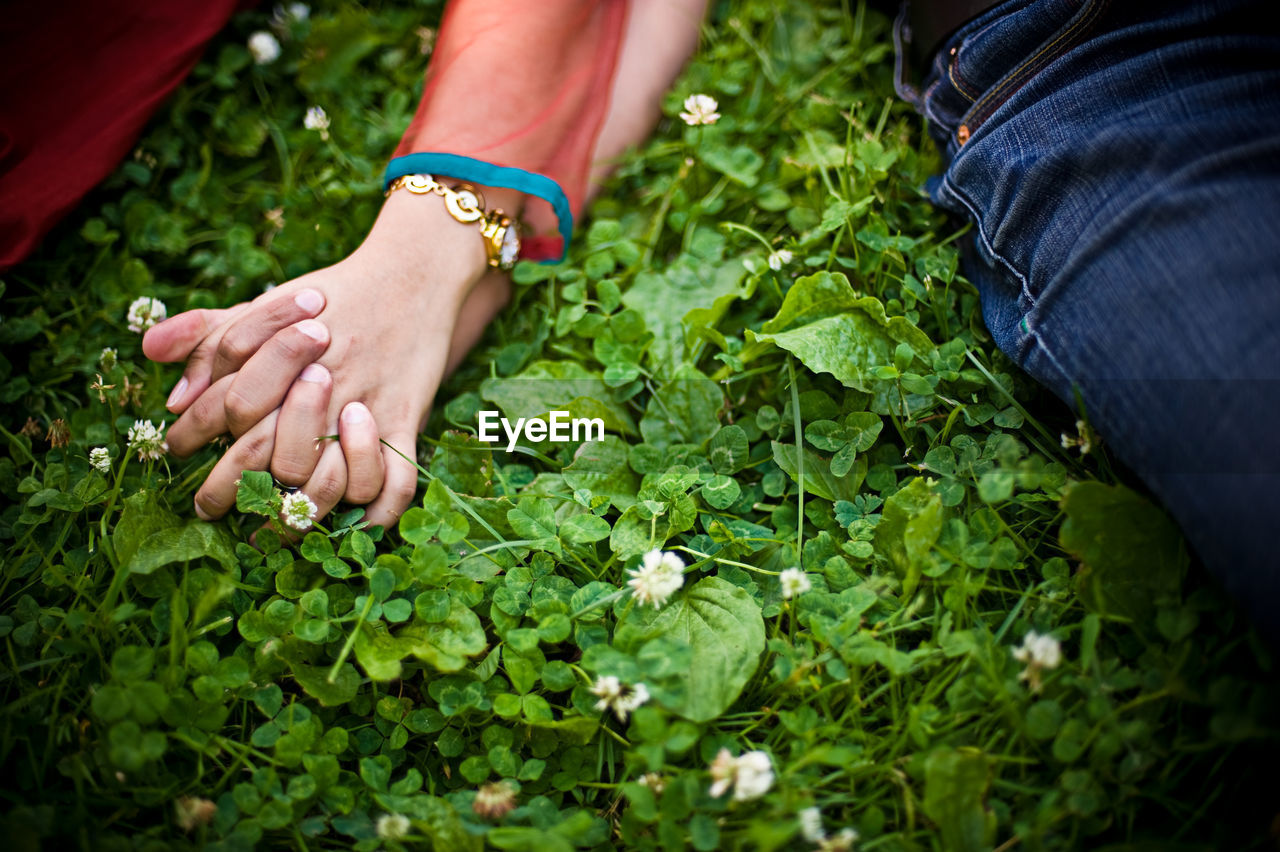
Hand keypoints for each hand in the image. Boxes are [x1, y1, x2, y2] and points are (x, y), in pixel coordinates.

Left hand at [144, 190, 511, 527]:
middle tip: (205, 506)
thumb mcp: (269, 303)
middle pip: (265, 451)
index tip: (175, 449)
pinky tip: (345, 524)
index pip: (227, 404)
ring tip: (266, 525)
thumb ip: (212, 336)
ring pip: (327, 481)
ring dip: (293, 511)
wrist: (414, 275)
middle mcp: (325, 385)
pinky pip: (395, 482)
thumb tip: (164, 382)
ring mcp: (368, 407)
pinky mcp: (406, 420)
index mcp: (286, 354)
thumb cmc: (334, 295)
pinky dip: (374, 512)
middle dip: (226, 487)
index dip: (192, 433)